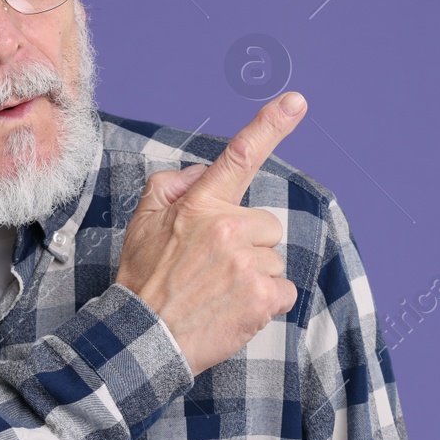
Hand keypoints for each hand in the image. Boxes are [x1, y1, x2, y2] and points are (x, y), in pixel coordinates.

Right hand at [115, 92, 306, 376]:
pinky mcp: (261, 297)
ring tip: (218, 293)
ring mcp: (247, 263)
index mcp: (200, 205)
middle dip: (248, 243)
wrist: (143, 338)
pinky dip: (266, 303)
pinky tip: (235, 309)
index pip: (239, 157)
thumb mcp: (143, 221)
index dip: (271, 125)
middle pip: (266, 225)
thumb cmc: (144, 280)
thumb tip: (204, 172)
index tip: (297, 101)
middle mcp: (227, 228)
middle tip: (213, 269)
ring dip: (254, 275)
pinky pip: (284, 291)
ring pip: (273, 259)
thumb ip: (172, 185)